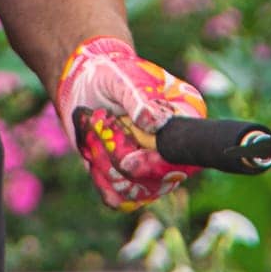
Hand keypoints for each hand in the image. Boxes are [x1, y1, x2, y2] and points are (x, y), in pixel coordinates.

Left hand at [56, 36, 205, 210]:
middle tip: (102, 129)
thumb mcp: (123, 77)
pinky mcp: (133, 179)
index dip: (158, 161)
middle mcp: (177, 146)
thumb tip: (157, 124)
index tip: (129, 158)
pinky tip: (94, 156)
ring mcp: (156, 166)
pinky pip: (123, 198)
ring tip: (96, 135)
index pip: (186, 151)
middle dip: (124, 160)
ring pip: (140, 190)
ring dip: (109, 167)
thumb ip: (138, 97)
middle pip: (162, 179)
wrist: (83, 85)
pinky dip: (103, 181)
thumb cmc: (110, 74)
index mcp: (186, 115)